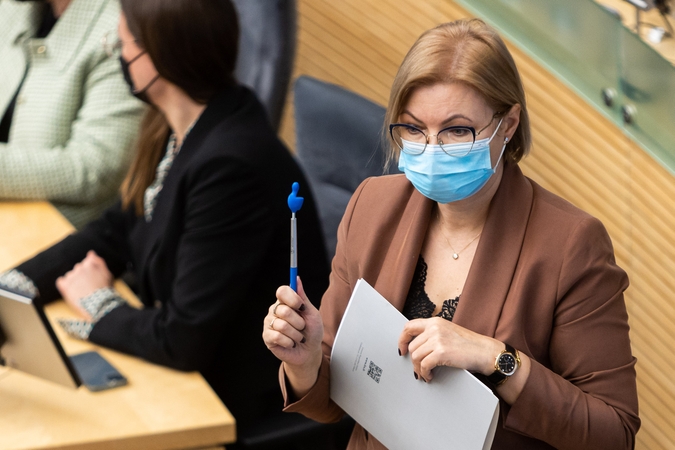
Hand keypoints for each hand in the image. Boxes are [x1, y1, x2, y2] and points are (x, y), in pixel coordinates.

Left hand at [56, 250, 113, 319]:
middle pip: (79, 268)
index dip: (91, 268)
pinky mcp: (65, 285)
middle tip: (90, 286)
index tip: (93, 276)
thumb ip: (99, 261)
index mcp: (90, 264)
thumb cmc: (104, 290)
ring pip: (71, 275)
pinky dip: (65, 284)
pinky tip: (72, 290)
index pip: (88, 260)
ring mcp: (71, 276)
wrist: (98, 304)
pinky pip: (61, 281)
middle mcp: (79, 267)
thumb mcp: (107, 274)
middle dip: (83, 275)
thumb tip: (91, 253)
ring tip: (82, 291)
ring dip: (75, 281)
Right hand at [262, 277, 322, 397]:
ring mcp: (270, 323)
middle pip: (284, 310)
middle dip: (299, 322)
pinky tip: (290, 343)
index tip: (301, 306)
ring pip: (282, 325)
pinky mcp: (267, 336)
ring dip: (296, 334)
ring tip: (297, 337)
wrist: (309, 352)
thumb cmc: (312, 332)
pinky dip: (289, 342)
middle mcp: (275, 310)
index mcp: (286, 302)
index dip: (292, 298)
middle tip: (302, 327)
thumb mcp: (312, 314)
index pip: (282, 291)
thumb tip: (297, 279)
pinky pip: (278, 337)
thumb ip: (303, 298)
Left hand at [397, 317, 502, 381]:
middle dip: (413, 360)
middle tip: (417, 369)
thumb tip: (417, 347)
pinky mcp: (441, 352)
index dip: (402, 339)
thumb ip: (433, 335)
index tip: (401, 350)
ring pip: (415, 356)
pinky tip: (430, 376)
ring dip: (418, 369)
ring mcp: (438, 339)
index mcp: (435, 322)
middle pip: (412, 346)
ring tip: (425, 374)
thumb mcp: (448, 332)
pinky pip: (424, 365)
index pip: (409, 327)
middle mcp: (434, 328)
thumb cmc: (470, 345)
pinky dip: (425, 373)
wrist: (485, 352)